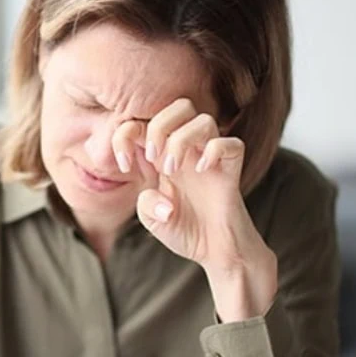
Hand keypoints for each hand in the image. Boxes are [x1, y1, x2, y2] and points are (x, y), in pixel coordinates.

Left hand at [112, 98, 277, 321]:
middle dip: (159, 125)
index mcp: (163, 153)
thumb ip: (146, 204)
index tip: (124, 165)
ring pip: (204, 119)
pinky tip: (202, 172)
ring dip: (180, 141)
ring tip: (171, 170)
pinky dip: (214, 152)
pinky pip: (231, 143)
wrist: (214, 251)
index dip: (125, 134)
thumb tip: (164, 200)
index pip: (145, 120)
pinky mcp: (231, 170)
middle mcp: (187, 149)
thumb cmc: (184, 230)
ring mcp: (210, 157)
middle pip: (180, 105)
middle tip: (153, 157)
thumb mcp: (151, 219)